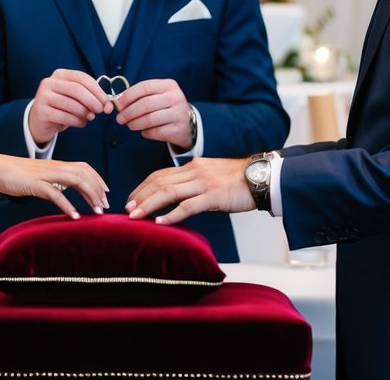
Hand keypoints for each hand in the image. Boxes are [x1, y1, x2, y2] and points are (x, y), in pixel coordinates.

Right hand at [0, 152, 108, 218]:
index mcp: (56, 165)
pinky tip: (74, 215)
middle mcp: (54, 167)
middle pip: (84, 173)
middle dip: (98, 189)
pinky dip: (67, 205)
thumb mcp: (38, 176)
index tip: (106, 192)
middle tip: (105, 206)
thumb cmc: (14, 175)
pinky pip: (55, 193)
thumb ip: (51, 181)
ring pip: (75, 180)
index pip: (84, 167)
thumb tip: (62, 192)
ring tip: (97, 211)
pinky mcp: (35, 184)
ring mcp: (45, 174)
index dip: (98, 178)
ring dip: (89, 195)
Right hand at [27, 69, 112, 145]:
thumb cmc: (62, 106)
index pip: (82, 78)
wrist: (40, 120)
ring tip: (91, 118)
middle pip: (76, 89)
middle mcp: (49, 82)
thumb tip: (107, 104)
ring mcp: (43, 96)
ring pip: (71, 104)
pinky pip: (64, 117)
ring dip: (85, 113)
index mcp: (60, 74)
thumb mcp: (74, 97)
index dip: (97, 90)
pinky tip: (82, 123)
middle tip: (101, 111)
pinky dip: (77, 121)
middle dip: (92, 101)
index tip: (107, 102)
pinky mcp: (41, 112)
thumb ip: (89, 96)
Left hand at [113, 78, 191, 148]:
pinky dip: (145, 133)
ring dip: (134, 124)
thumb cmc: (165, 107)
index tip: (117, 104)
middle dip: (128, 112)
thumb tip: (118, 103)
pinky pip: (155, 132)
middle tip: (119, 119)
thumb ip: (140, 96)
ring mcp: (178, 113)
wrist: (187, 124)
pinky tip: (144, 131)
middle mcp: (175, 97)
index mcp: (169, 85)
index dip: (128, 96)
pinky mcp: (178, 129)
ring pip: (149, 119)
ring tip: (130, 125)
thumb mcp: (157, 96)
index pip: (144, 87)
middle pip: (145, 104)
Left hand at [125, 157, 253, 224]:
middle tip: (127, 209)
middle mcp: (195, 171)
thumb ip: (194, 184)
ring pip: (168, 192)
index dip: (143, 186)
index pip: (160, 174)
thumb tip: (177, 201)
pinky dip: (172, 214)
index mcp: (193, 166)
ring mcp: (204, 183)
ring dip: (149, 204)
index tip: (131, 198)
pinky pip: (188, 206)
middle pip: (159, 181)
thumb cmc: (238, 181)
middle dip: (140, 195)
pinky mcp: (213, 196)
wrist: (262, 177)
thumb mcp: (211, 177)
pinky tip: (160, 222)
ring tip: (135, 216)